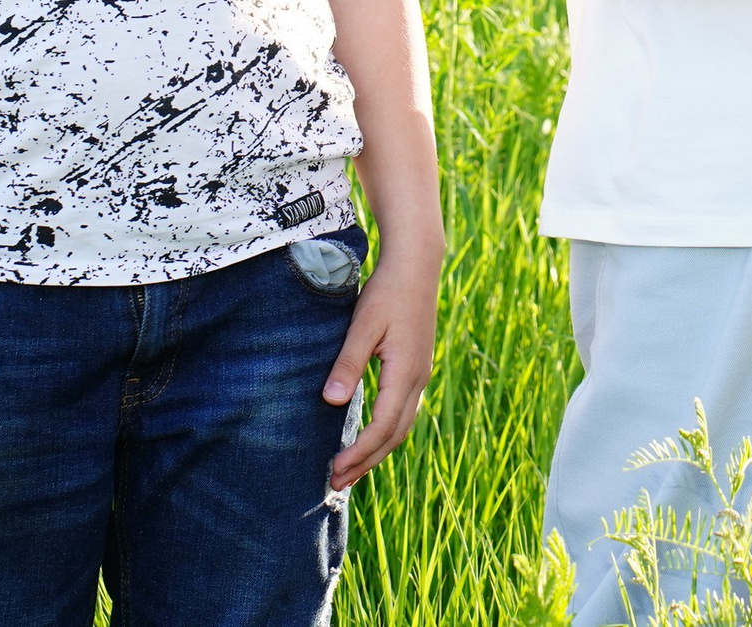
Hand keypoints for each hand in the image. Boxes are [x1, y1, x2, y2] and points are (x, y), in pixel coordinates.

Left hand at [322, 256, 438, 489]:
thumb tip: (331, 401)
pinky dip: (385, 434)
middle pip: (394, 435)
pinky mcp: (416, 368)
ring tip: (350, 471)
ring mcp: (420, 375)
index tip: (334, 471)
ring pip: (401, 427)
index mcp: (406, 372)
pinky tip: (369, 438)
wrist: (416, 266)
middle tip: (336, 485)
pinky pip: (402, 413)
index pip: (382, 427)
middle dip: (366, 462)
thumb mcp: (362, 325)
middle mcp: (418, 380)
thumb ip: (348, 364)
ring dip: (376, 452)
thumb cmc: (386, 292)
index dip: (359, 453)